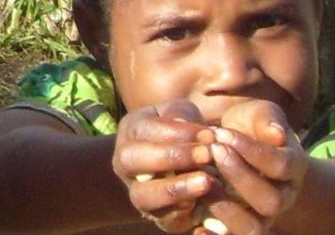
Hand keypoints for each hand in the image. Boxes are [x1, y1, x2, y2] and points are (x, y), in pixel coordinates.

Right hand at [114, 100, 217, 231]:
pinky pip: (165, 220)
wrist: (179, 168)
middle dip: (171, 157)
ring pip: (143, 196)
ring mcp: (137, 192)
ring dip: (175, 188)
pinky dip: (185, 212)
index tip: (209, 135)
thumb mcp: (181, 114)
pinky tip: (206, 201)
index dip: (177, 132)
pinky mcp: (157, 217)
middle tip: (207, 154)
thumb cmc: (182, 133)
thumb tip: (186, 124)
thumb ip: (182, 114)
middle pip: (131, 160)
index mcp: (130, 132)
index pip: (144, 129)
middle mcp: (124, 164)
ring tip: (207, 181)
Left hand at [197, 100, 307, 234]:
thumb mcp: (259, 115)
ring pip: (254, 228)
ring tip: (203, 183)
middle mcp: (284, 197)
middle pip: (271, 202)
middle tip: (212, 152)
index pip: (281, 166)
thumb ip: (267, 119)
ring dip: (226, 208)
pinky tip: (198, 227)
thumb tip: (277, 133)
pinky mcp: (240, 227)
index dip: (252, 151)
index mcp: (294, 167)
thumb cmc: (251, 128)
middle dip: (239, 177)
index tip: (221, 134)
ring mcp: (263, 216)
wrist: (239, 148)